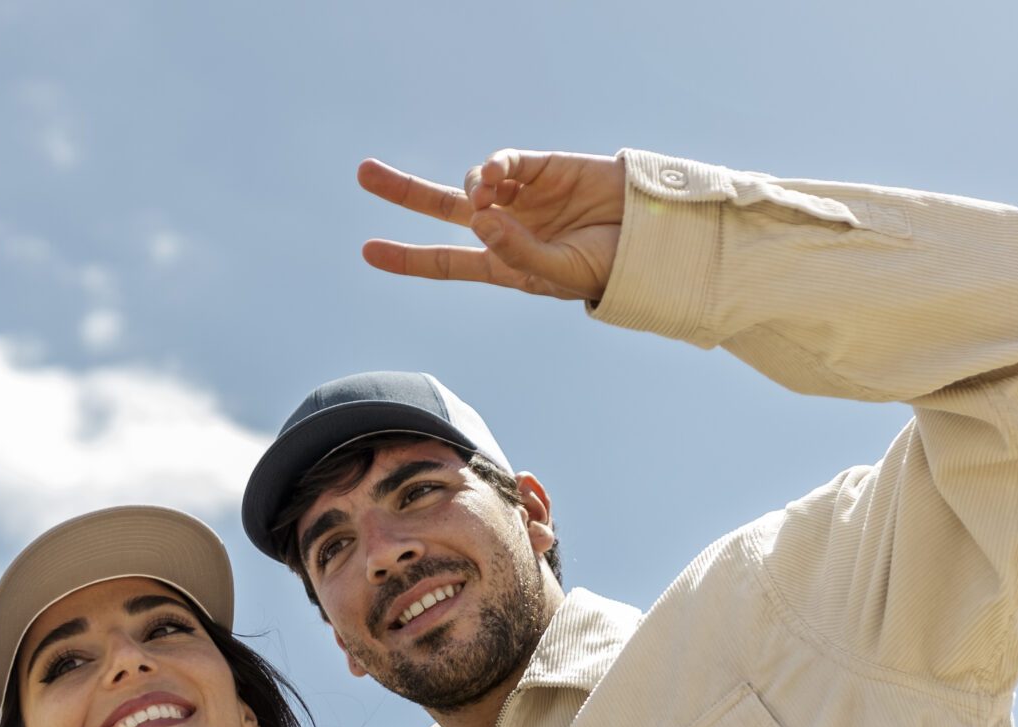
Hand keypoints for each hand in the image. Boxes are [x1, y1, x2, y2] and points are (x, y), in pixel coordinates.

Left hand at [359, 149, 624, 302]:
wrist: (653, 235)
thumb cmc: (608, 266)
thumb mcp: (558, 273)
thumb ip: (516, 252)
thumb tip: (478, 219)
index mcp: (505, 263)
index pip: (447, 261)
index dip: (408, 256)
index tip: (368, 250)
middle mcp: (507, 226)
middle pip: (443, 208)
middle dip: (404, 191)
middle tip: (364, 173)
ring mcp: (522, 194)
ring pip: (472, 183)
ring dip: (471, 187)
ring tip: (491, 195)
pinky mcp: (541, 166)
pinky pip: (503, 162)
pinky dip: (492, 166)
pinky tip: (497, 177)